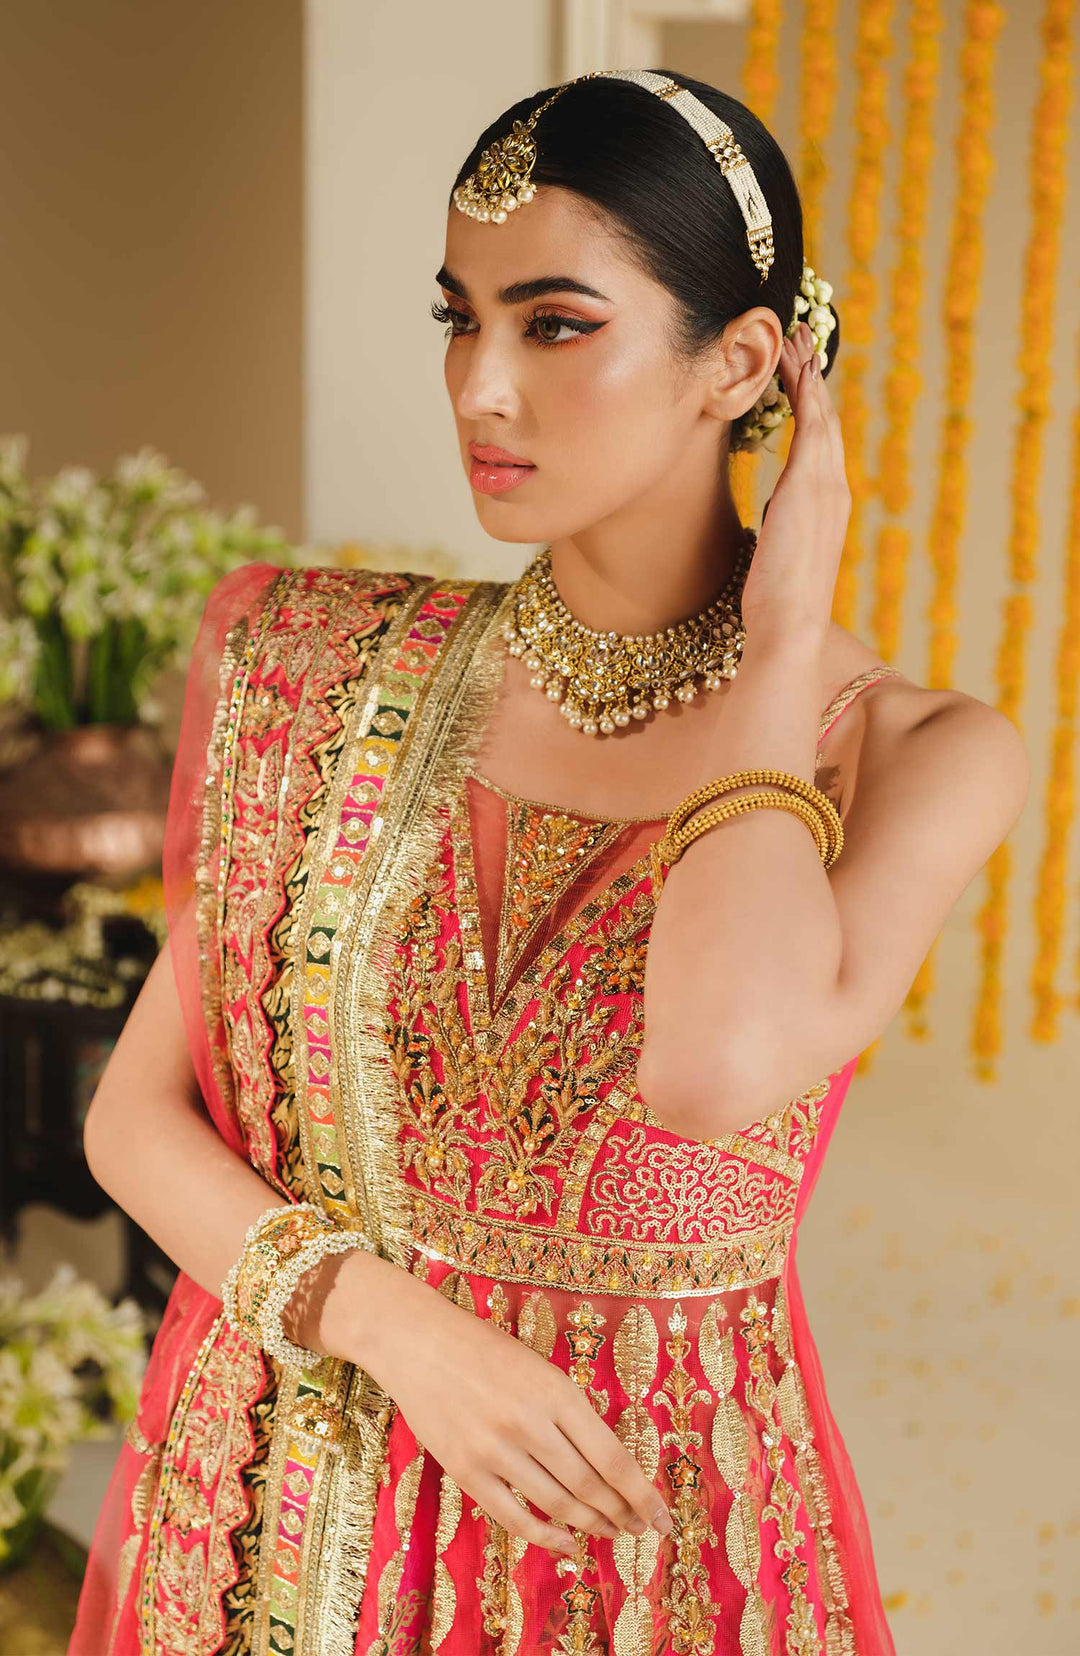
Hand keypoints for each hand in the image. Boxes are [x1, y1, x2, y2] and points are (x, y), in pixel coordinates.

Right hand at [344, 1259, 673, 1557]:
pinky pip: (514, 1517)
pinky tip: (567, 1543)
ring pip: (557, 1505)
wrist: (419, 1343)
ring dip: (591, 1526)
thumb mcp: (541, 1369)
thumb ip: (571, 1412)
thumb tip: (609, 1465)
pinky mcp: (466, 1471)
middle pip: (590, 1487)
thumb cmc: (486, 1349)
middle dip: (622, 1514)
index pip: (613, 1459)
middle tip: (640, 1529)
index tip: (663, 1517)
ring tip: (612, 1534)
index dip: (643, 1495)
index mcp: (557, 1391)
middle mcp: (530, 1423)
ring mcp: (495, 1450)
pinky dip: (546, 1536)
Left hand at [737, 319, 849, 647]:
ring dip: (809, 374)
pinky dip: (805, 395)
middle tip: (802, 336)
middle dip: (813, 376)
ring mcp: (827, 487)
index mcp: (826, 505)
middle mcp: (834, 490)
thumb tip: (772, 522)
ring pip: (821, 415)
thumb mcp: (778, 555)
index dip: (813, 404)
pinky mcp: (809, 487)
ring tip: (797, 338)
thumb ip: (780, 529)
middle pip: (827, 419)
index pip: (821, 443)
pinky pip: (811, 427)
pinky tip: (795, 369)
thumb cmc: (777, 604)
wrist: (789, 627)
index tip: (801, 373)